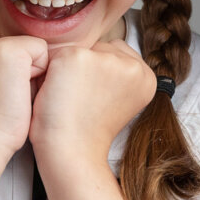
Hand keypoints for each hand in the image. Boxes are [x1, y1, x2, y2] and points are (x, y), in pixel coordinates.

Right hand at [0, 31, 48, 162]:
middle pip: (13, 44)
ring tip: (9, 95)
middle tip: (0, 96)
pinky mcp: (7, 50)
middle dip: (14, 68)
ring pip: (27, 48)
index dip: (3, 70)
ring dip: (26, 72)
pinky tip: (20, 93)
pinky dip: (38, 74)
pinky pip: (41, 51)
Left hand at [29, 40, 155, 166]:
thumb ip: (120, 74)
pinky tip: (59, 93)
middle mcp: (132, 65)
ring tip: (73, 98)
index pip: (117, 53)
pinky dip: (53, 72)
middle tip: (84, 100)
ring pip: (80, 51)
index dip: (101, 74)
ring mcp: (105, 59)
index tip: (97, 98)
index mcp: (146, 77)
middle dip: (88, 69)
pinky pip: (59, 55)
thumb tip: (103, 55)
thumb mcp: (121, 100)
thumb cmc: (90, 130)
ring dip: (71, 69)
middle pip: (100, 48)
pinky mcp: (77, 57)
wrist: (72, 151)